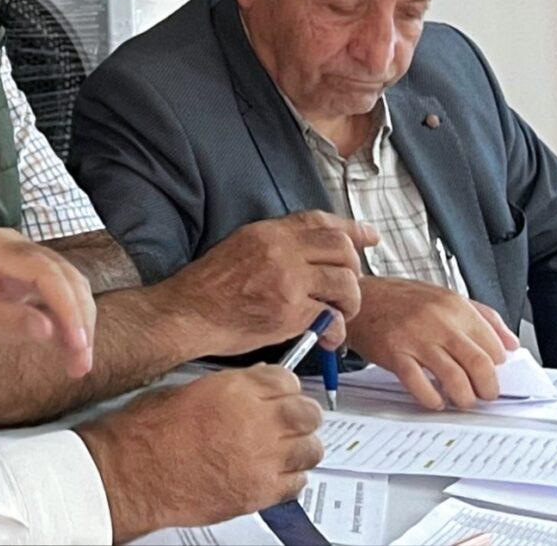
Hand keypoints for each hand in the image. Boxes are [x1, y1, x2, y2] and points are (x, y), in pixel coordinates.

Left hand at [0, 226, 97, 375]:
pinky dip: (65, 322)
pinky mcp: (26, 277)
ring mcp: (22, 260)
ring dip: (77, 324)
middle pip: (66, 278)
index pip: (47, 273)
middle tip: (81, 363)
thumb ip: (4, 321)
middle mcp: (15, 247)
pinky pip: (56, 296)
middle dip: (79, 320)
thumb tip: (49, 332)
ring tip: (77, 363)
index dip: (68, 309)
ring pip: (68, 287)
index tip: (77, 343)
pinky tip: (68, 350)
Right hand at [81, 367, 322, 538]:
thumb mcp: (181, 391)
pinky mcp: (259, 493)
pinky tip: (272, 472)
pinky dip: (291, 477)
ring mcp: (260, 460)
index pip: (286, 378)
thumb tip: (251, 388)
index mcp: (233, 391)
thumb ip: (226, 389)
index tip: (280, 391)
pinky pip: (298, 483)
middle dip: (301, 414)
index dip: (283, 385)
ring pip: (311, 449)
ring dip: (300, 446)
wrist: (128, 475)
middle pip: (308, 413)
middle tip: (289, 419)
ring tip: (283, 448)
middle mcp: (254, 423)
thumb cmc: (142, 434)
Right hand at [161, 210, 373, 354]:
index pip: (320, 221)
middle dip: (353, 269)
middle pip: (342, 248)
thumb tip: (309, 252)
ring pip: (346, 282)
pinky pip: (332, 316)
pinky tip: (326, 336)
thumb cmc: (209, 287)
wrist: (187, 313)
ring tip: (337, 314)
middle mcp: (279, 250)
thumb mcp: (239, 247)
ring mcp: (287, 280)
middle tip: (345, 289)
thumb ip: (275, 246)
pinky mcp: (290, 311)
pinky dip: (336, 329)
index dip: (351, 229)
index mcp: (267, 232)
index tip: (369, 236)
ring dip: (349, 302)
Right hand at [345, 276, 520, 409]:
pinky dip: (432, 399)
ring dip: (464, 398)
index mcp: (455, 306)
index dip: (497, 368)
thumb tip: (512, 344)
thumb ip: (483, 317)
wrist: (355, 295)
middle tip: (484, 394)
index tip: (492, 375)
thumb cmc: (399, 298)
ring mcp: (415, 338)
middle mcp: (438, 321)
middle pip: (480, 365)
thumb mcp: (444, 296)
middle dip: (488, 388)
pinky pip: (420, 385)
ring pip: (455, 379)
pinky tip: (435, 399)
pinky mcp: (393, 353)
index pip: (494, 346)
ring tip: (461, 399)